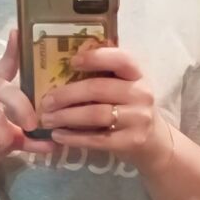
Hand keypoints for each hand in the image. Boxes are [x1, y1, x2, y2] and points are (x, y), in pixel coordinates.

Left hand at [38, 46, 172, 170]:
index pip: (120, 59)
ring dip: (66, 116)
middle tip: (46, 102)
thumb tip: (59, 71)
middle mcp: (141, 93)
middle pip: (98, 89)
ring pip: (95, 114)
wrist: (153, 142)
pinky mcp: (132, 141)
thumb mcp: (124, 87)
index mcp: (137, 74)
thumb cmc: (128, 108)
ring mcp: (138, 118)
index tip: (72, 62)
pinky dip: (74, 137)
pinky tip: (58, 136)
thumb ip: (102, 77)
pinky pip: (97, 138)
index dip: (96, 58)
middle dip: (67, 95)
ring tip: (47, 120)